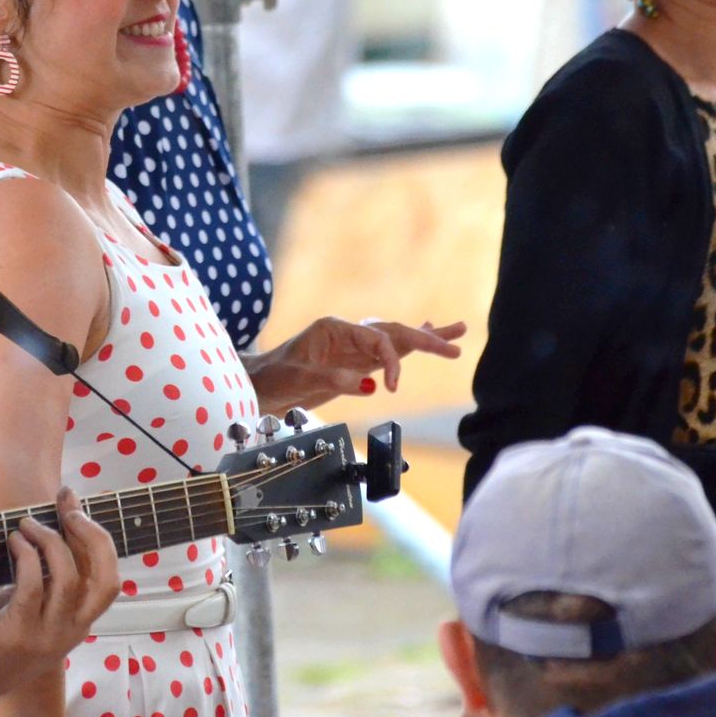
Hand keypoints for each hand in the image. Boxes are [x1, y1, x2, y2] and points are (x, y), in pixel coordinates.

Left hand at [0, 489, 118, 712]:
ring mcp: (47, 637)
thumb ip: (44, 578)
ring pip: (69, 578)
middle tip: (68, 510)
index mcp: (78, 624)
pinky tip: (14, 542)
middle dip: (93, 536)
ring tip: (26, 524)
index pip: (109, 580)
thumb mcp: (27, 605)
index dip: (97, 538)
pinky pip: (32, 585)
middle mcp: (71, 632)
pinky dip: (26, 555)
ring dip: (50, 540)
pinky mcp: (18, 634)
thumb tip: (49, 527)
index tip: (73, 506)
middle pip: (107, 581)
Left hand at [246, 317, 466, 415]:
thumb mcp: (299, 380)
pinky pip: (387, 351)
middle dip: (425, 339)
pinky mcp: (354, 361)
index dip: (391, 361)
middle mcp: (347, 332)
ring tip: (457, 331)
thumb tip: (369, 383)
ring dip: (425, 337)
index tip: (393, 387)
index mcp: (334, 329)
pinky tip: (428, 332)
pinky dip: (409, 345)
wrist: (257, 386)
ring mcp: (352, 346)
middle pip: (393, 331)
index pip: (376, 339)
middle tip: (456, 344)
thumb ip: (333, 379)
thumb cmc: (273, 379)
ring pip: (395, 337)